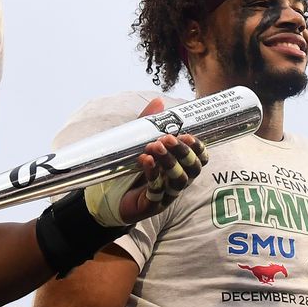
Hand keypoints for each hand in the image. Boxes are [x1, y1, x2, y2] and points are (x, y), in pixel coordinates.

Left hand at [86, 99, 208, 226]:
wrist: (108, 196)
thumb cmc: (130, 169)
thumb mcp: (139, 143)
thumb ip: (149, 125)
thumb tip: (159, 101)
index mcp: (179, 166)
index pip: (199, 159)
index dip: (197, 148)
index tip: (187, 135)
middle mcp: (177, 181)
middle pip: (192, 169)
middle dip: (183, 152)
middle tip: (168, 139)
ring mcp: (167, 195)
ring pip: (178, 180)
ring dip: (169, 162)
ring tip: (155, 147)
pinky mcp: (152, 205)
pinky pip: (157, 191)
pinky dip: (153, 175)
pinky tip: (146, 161)